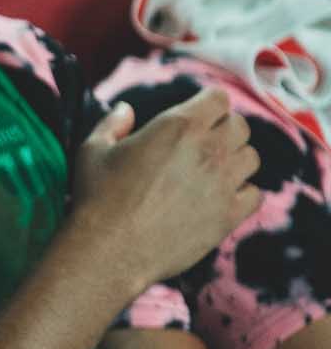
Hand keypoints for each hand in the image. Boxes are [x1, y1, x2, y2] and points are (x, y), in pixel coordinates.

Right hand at [70, 88, 260, 289]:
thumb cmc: (98, 197)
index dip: (208, 104)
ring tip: (211, 171)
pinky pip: (255, 194)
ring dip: (235, 159)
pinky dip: (242, 192)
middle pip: (240, 126)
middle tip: (201, 143)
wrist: (110, 249)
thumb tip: (125, 109)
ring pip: (251, 158)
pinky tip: (218, 197)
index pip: (218, 99)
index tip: (197, 115)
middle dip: (223, 129)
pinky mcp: (229, 215)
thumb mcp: (93, 149)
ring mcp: (224, 183)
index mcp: (178, 126)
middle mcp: (209, 150)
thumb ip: (113, 123)